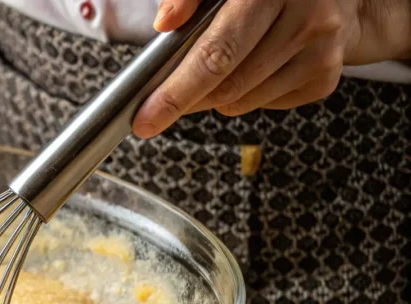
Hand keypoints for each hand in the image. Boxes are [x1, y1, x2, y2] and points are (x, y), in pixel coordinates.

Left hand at [133, 0, 375, 137]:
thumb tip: (166, 22)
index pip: (216, 52)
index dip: (176, 92)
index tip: (146, 119)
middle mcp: (306, 16)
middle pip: (229, 85)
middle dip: (186, 101)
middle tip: (157, 109)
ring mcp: (321, 49)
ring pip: (243, 101)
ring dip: (216, 97)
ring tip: (213, 72)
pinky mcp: (326, 76)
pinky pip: (266, 104)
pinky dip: (246, 95)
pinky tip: (251, 69)